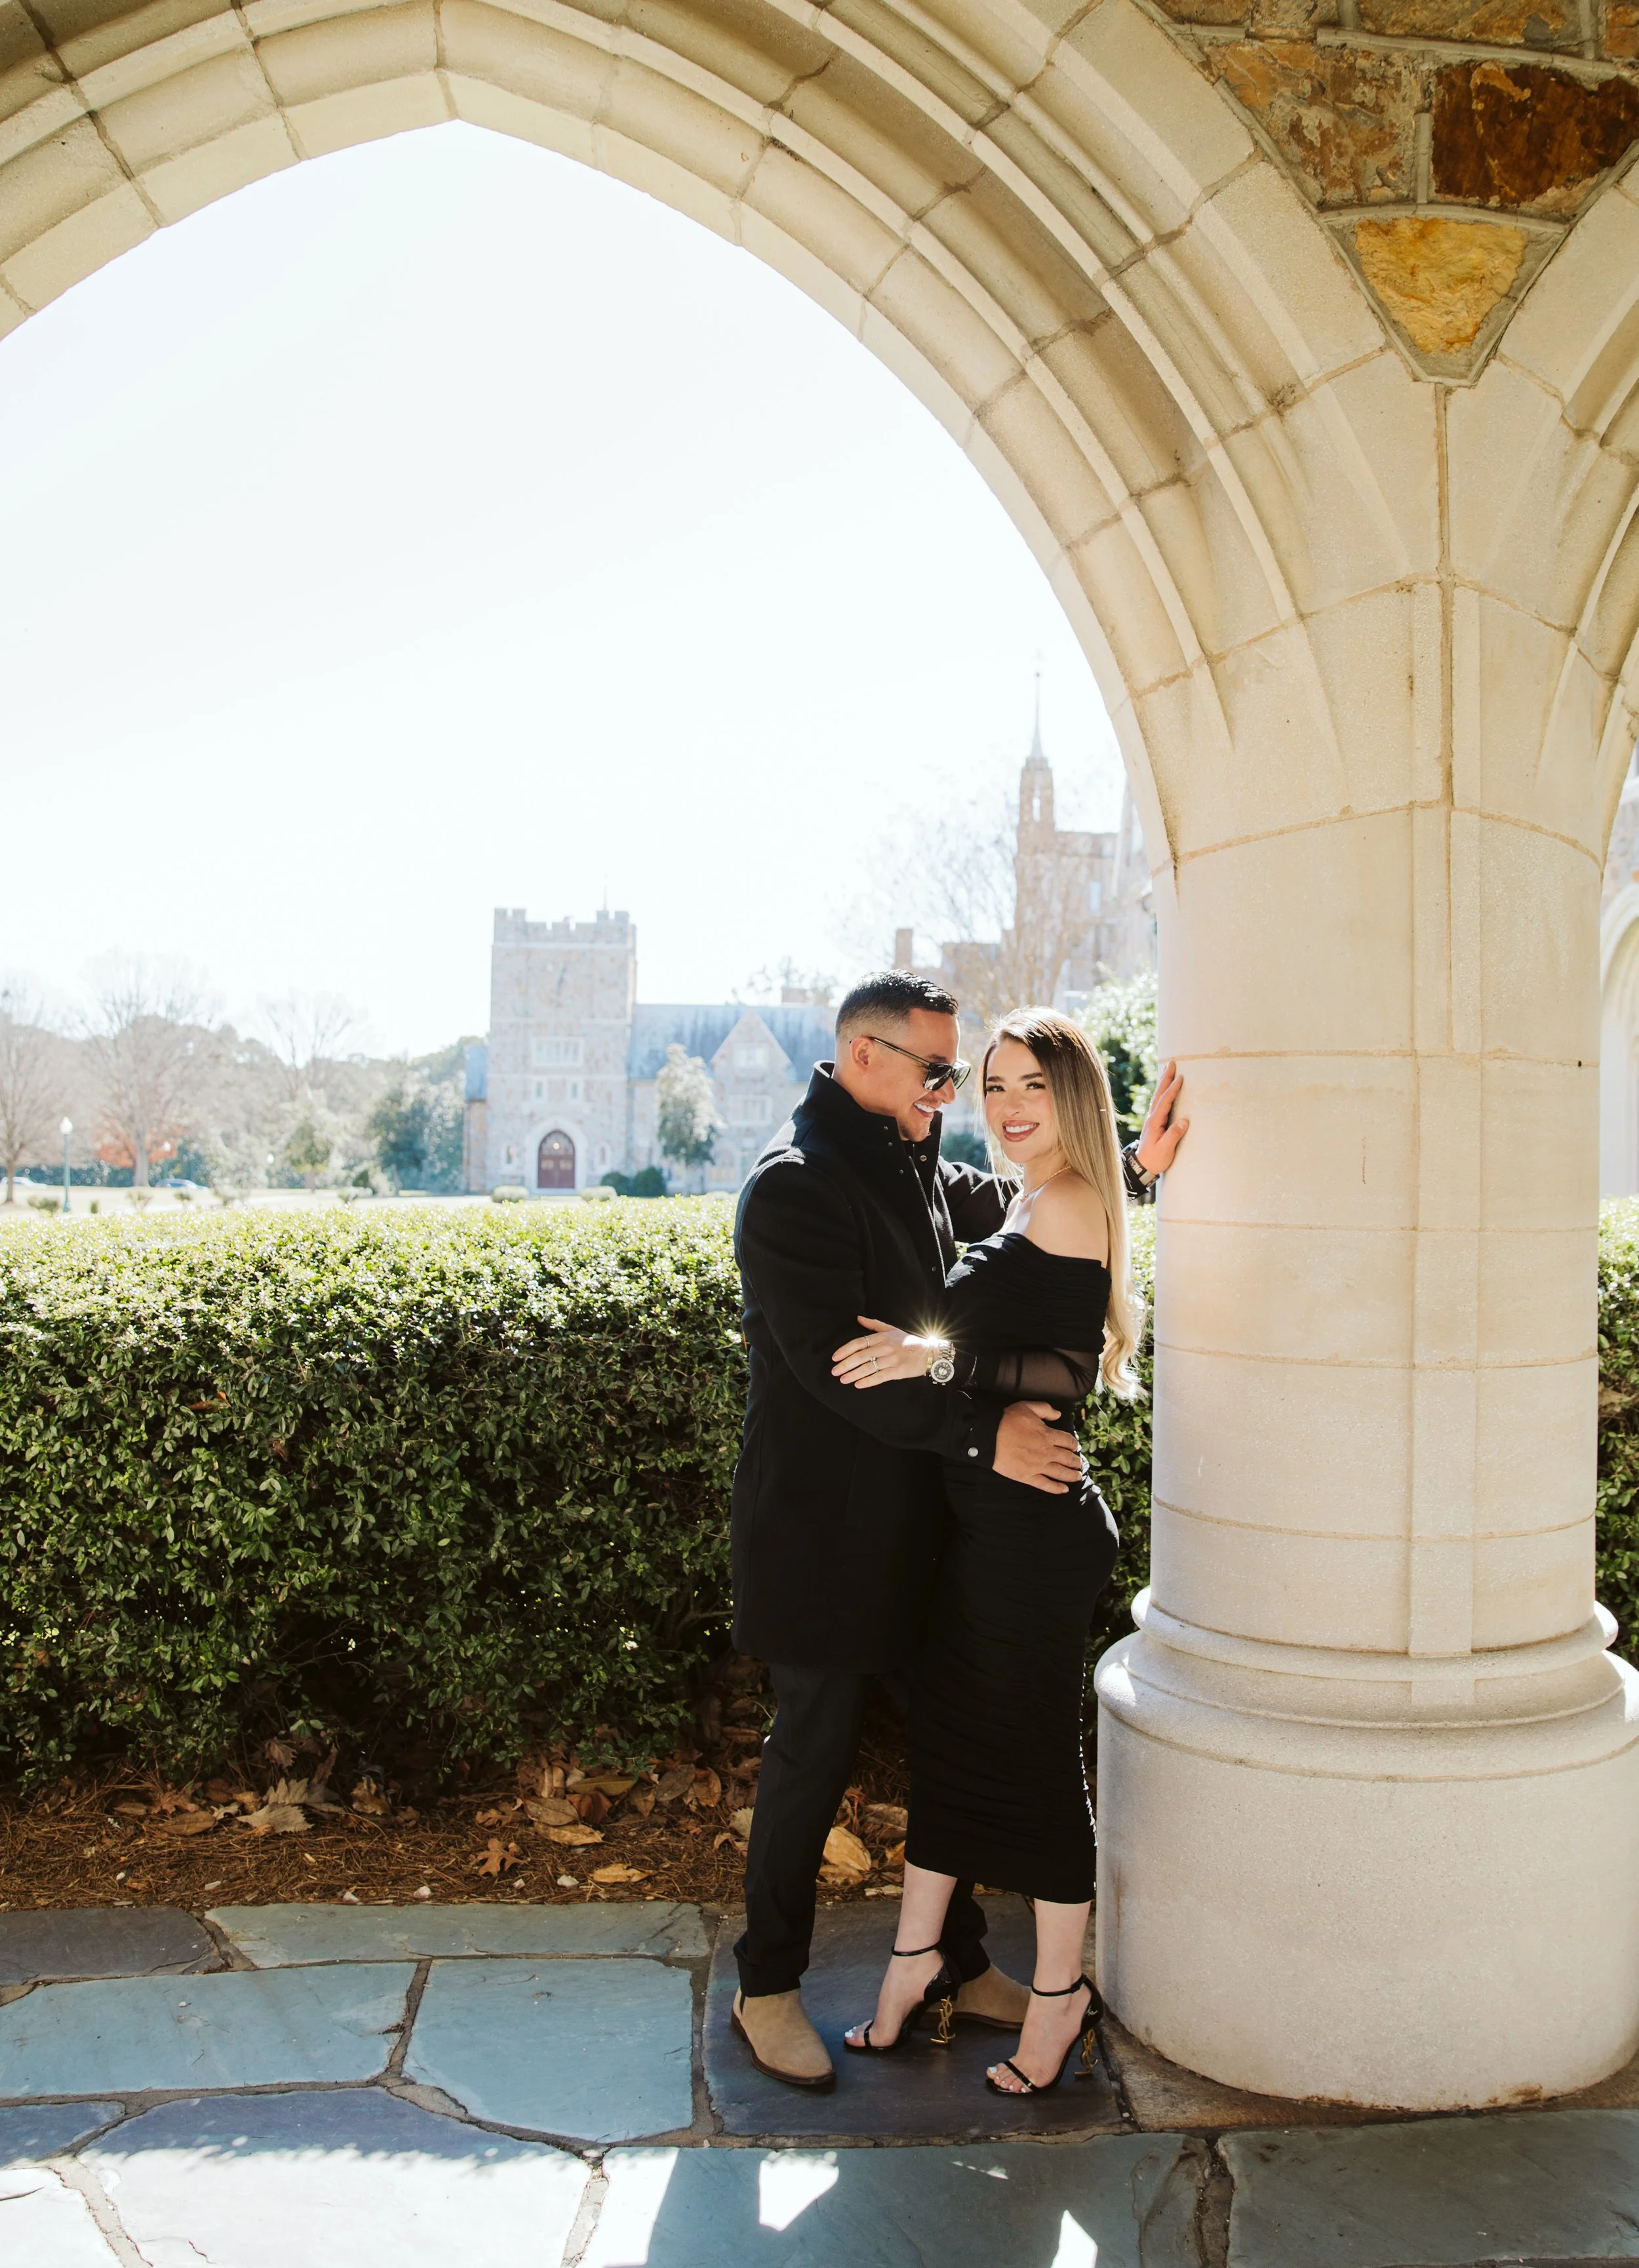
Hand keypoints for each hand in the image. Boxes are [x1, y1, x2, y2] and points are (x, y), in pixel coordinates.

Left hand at [832, 1317, 944, 1386]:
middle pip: (860, 1356)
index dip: (845, 1350)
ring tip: (843, 1379)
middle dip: (845, 1364)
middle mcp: (885, 1347)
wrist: (929, 1353)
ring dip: (853, 1374)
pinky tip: (858, 1385)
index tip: (835, 1357)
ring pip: (868, 1367)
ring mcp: (891, 1359)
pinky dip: (868, 1381)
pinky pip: (880, 1377)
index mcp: (882, 1337)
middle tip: (834, 1371)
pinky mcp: (898, 1371)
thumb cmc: (909, 1341)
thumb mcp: (892, 1329)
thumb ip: (874, 1325)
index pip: (859, 1343)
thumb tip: (858, 1318)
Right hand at [993, 1401, 1086, 1494]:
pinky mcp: (1027, 1476)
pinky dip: (1056, 1488)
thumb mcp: (1027, 1407)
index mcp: (1048, 1435)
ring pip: (1060, 1473)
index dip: (1073, 1444)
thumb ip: (1045, 1409)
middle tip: (1079, 1464)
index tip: (1075, 1447)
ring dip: (1071, 1475)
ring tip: (1078, 1477)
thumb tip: (1058, 1414)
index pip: (1068, 1441)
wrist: (989, 1436)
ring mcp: (1037, 1466)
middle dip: (1075, 1461)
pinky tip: (1064, 1490)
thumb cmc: (1007, 1420)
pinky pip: (1045, 1484)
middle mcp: (1047, 1452)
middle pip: (1067, 1458)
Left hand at [1135, 1060, 1188, 1178]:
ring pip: (1158, 1096)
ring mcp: (1153, 1118)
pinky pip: (1160, 1102)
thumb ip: (1173, 1135)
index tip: (1180, 1078)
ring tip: (1169, 1070)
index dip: (1172, 1090)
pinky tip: (1166, 1088)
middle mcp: (1152, 1117)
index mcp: (1155, 1122)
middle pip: (1159, 1094)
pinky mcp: (1155, 1122)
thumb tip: (1184, 1121)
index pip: (1165, 1102)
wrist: (1142, 1166)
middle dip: (1166, 1078)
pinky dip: (1163, 1092)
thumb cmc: (1154, 1159)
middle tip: (1171, 1063)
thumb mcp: (1165, 1149)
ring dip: (1164, 1082)